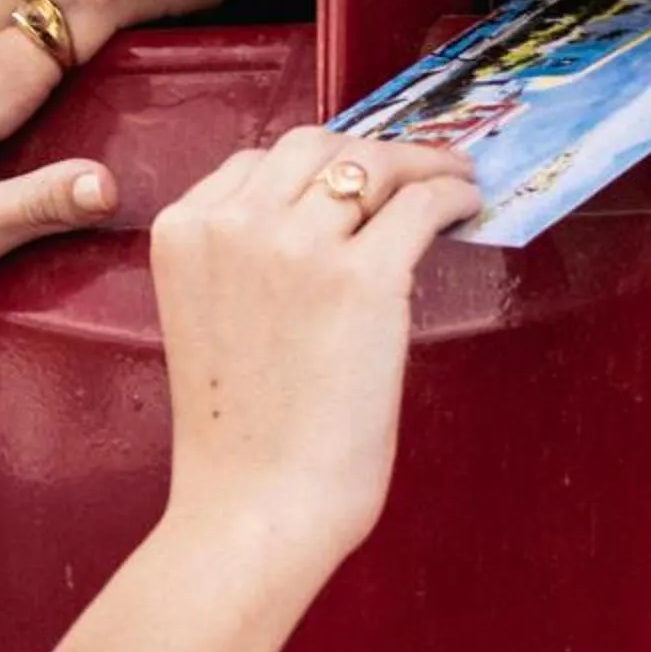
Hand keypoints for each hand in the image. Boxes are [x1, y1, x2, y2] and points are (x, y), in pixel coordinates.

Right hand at [56, 128, 477, 651]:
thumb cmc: (238, 437)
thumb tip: (329, 223)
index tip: (350, 179)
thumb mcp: (209, 318)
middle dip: (366, 152)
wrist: (256, 505)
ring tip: (451, 178)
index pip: (255, 163)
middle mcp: (234, 224)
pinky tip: (467, 203)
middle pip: (313, 146)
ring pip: (371, 164)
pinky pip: (420, 205)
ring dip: (419, 164)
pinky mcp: (364, 277)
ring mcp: (298, 245)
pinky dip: (451, 194)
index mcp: (183, 234)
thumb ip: (244, 261)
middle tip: (410, 171)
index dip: (313, 166)